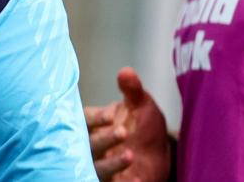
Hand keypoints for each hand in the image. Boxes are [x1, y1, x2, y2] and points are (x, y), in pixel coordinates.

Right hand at [83, 67, 171, 181]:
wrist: (157, 156)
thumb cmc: (142, 125)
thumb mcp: (141, 105)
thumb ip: (133, 90)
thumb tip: (126, 72)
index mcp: (92, 123)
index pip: (86, 119)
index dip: (97, 117)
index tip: (112, 115)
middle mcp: (90, 144)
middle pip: (89, 143)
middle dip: (104, 138)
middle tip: (123, 132)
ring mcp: (98, 164)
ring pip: (96, 167)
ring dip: (111, 163)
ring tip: (130, 155)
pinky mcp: (110, 181)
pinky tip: (137, 180)